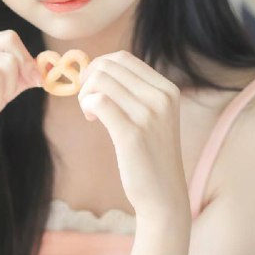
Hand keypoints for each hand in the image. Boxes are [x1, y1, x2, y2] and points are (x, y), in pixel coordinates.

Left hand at [77, 50, 189, 219]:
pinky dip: (87, 105)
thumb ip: (134, 92)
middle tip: (87, 101)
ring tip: (90, 113)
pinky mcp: (133, 134)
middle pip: (109, 66)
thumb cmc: (151, 156)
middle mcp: (162, 97)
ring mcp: (149, 115)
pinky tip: (92, 119)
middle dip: (89, 79)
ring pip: (101, 80)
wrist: (164, 196)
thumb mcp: (154, 116)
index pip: (124, 58)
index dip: (99, 67)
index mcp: (168, 89)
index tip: (93, 88)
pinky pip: (99, 102)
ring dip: (86, 94)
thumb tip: (97, 69)